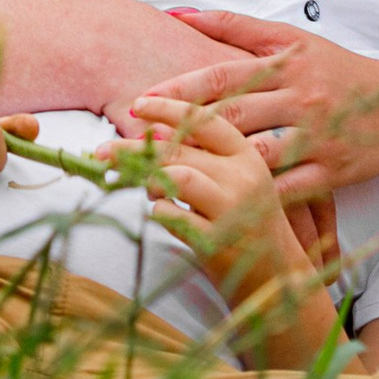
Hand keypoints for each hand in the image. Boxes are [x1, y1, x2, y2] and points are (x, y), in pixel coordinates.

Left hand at [113, 95, 336, 366]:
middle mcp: (243, 176)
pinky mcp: (218, 239)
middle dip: (133, 149)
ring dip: (150, 181)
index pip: (204, 120)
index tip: (138, 104)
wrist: (277, 274)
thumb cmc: (247, 221)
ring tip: (148, 190)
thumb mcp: (234, 181)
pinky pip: (172, 215)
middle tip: (101, 152)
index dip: (169, 108)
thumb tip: (155, 133)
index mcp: (247, 155)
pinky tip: (166, 216)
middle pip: (178, 149)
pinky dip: (159, 212)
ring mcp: (232, 208)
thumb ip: (202, 157)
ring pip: (176, 176)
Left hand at [125, 10, 378, 203]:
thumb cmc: (341, 70)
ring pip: (255, 157)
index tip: (140, 103)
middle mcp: (300, 100)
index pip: (224, 76)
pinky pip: (287, 191)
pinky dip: (252, 200)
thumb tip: (179, 10)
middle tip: (136, 146)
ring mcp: (317, 138)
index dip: (180, 90)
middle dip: (181, 132)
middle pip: (232, 118)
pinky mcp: (332, 174)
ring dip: (210, 170)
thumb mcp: (294, 39)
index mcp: (287, 65)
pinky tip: (216, 210)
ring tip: (164, 181)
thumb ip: (235, 26)